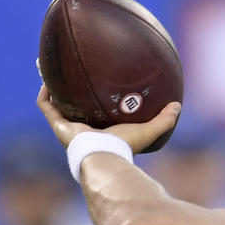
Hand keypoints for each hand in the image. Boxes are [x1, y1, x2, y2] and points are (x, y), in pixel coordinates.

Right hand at [36, 84, 179, 153]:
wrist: (105, 156)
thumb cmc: (126, 146)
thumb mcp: (149, 130)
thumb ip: (165, 119)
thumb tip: (178, 105)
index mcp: (102, 130)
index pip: (98, 114)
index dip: (96, 101)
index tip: (98, 85)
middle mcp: (83, 129)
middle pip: (74, 107)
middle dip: (71, 92)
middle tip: (72, 73)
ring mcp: (69, 128)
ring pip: (56, 103)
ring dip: (52, 87)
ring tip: (51, 68)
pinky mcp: (58, 126)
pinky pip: (46, 105)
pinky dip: (45, 92)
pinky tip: (48, 76)